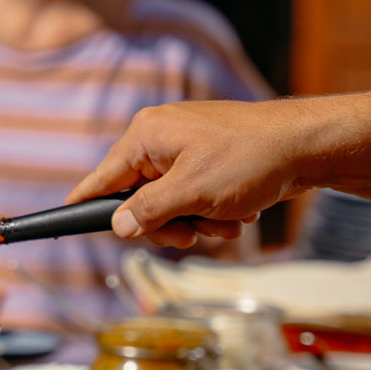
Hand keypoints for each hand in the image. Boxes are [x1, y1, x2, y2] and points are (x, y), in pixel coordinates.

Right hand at [68, 99, 333, 248]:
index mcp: (146, 135)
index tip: (62, 218)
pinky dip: (212, 210)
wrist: (308, 145)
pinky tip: (237, 213)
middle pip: (137, 198)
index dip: (84, 203)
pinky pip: (193, 195)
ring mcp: (185, 146)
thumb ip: (148, 212)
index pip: (102, 178)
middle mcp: (160, 136)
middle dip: (166, 223)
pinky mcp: (208, 158)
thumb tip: (117, 226)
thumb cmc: (250, 159)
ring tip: (227, 221)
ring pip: (169, 202)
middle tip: (191, 234)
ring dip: (196, 221)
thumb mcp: (192, 194)